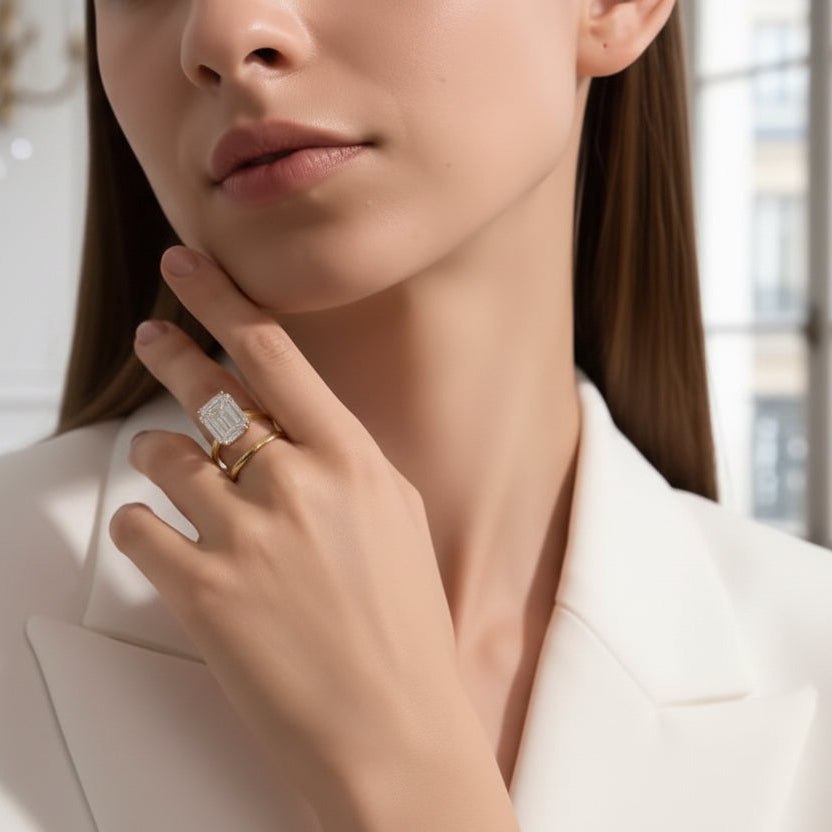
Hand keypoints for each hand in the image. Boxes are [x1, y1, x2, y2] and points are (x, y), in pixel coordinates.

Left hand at [109, 246, 464, 815]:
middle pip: (206, 390)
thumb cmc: (404, 628)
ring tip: (166, 466)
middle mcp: (297, 484)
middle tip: (151, 334)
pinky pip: (138, 529)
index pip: (273, 354)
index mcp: (352, 461)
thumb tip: (291, 430)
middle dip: (170, 352)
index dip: (223, 300)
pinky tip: (164, 540)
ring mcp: (245, 536)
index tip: (190, 267)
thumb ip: (344, 465)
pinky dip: (141, 527)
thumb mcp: (395, 521)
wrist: (393, 730)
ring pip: (163, 457)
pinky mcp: (201, 591)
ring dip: (157, 457)